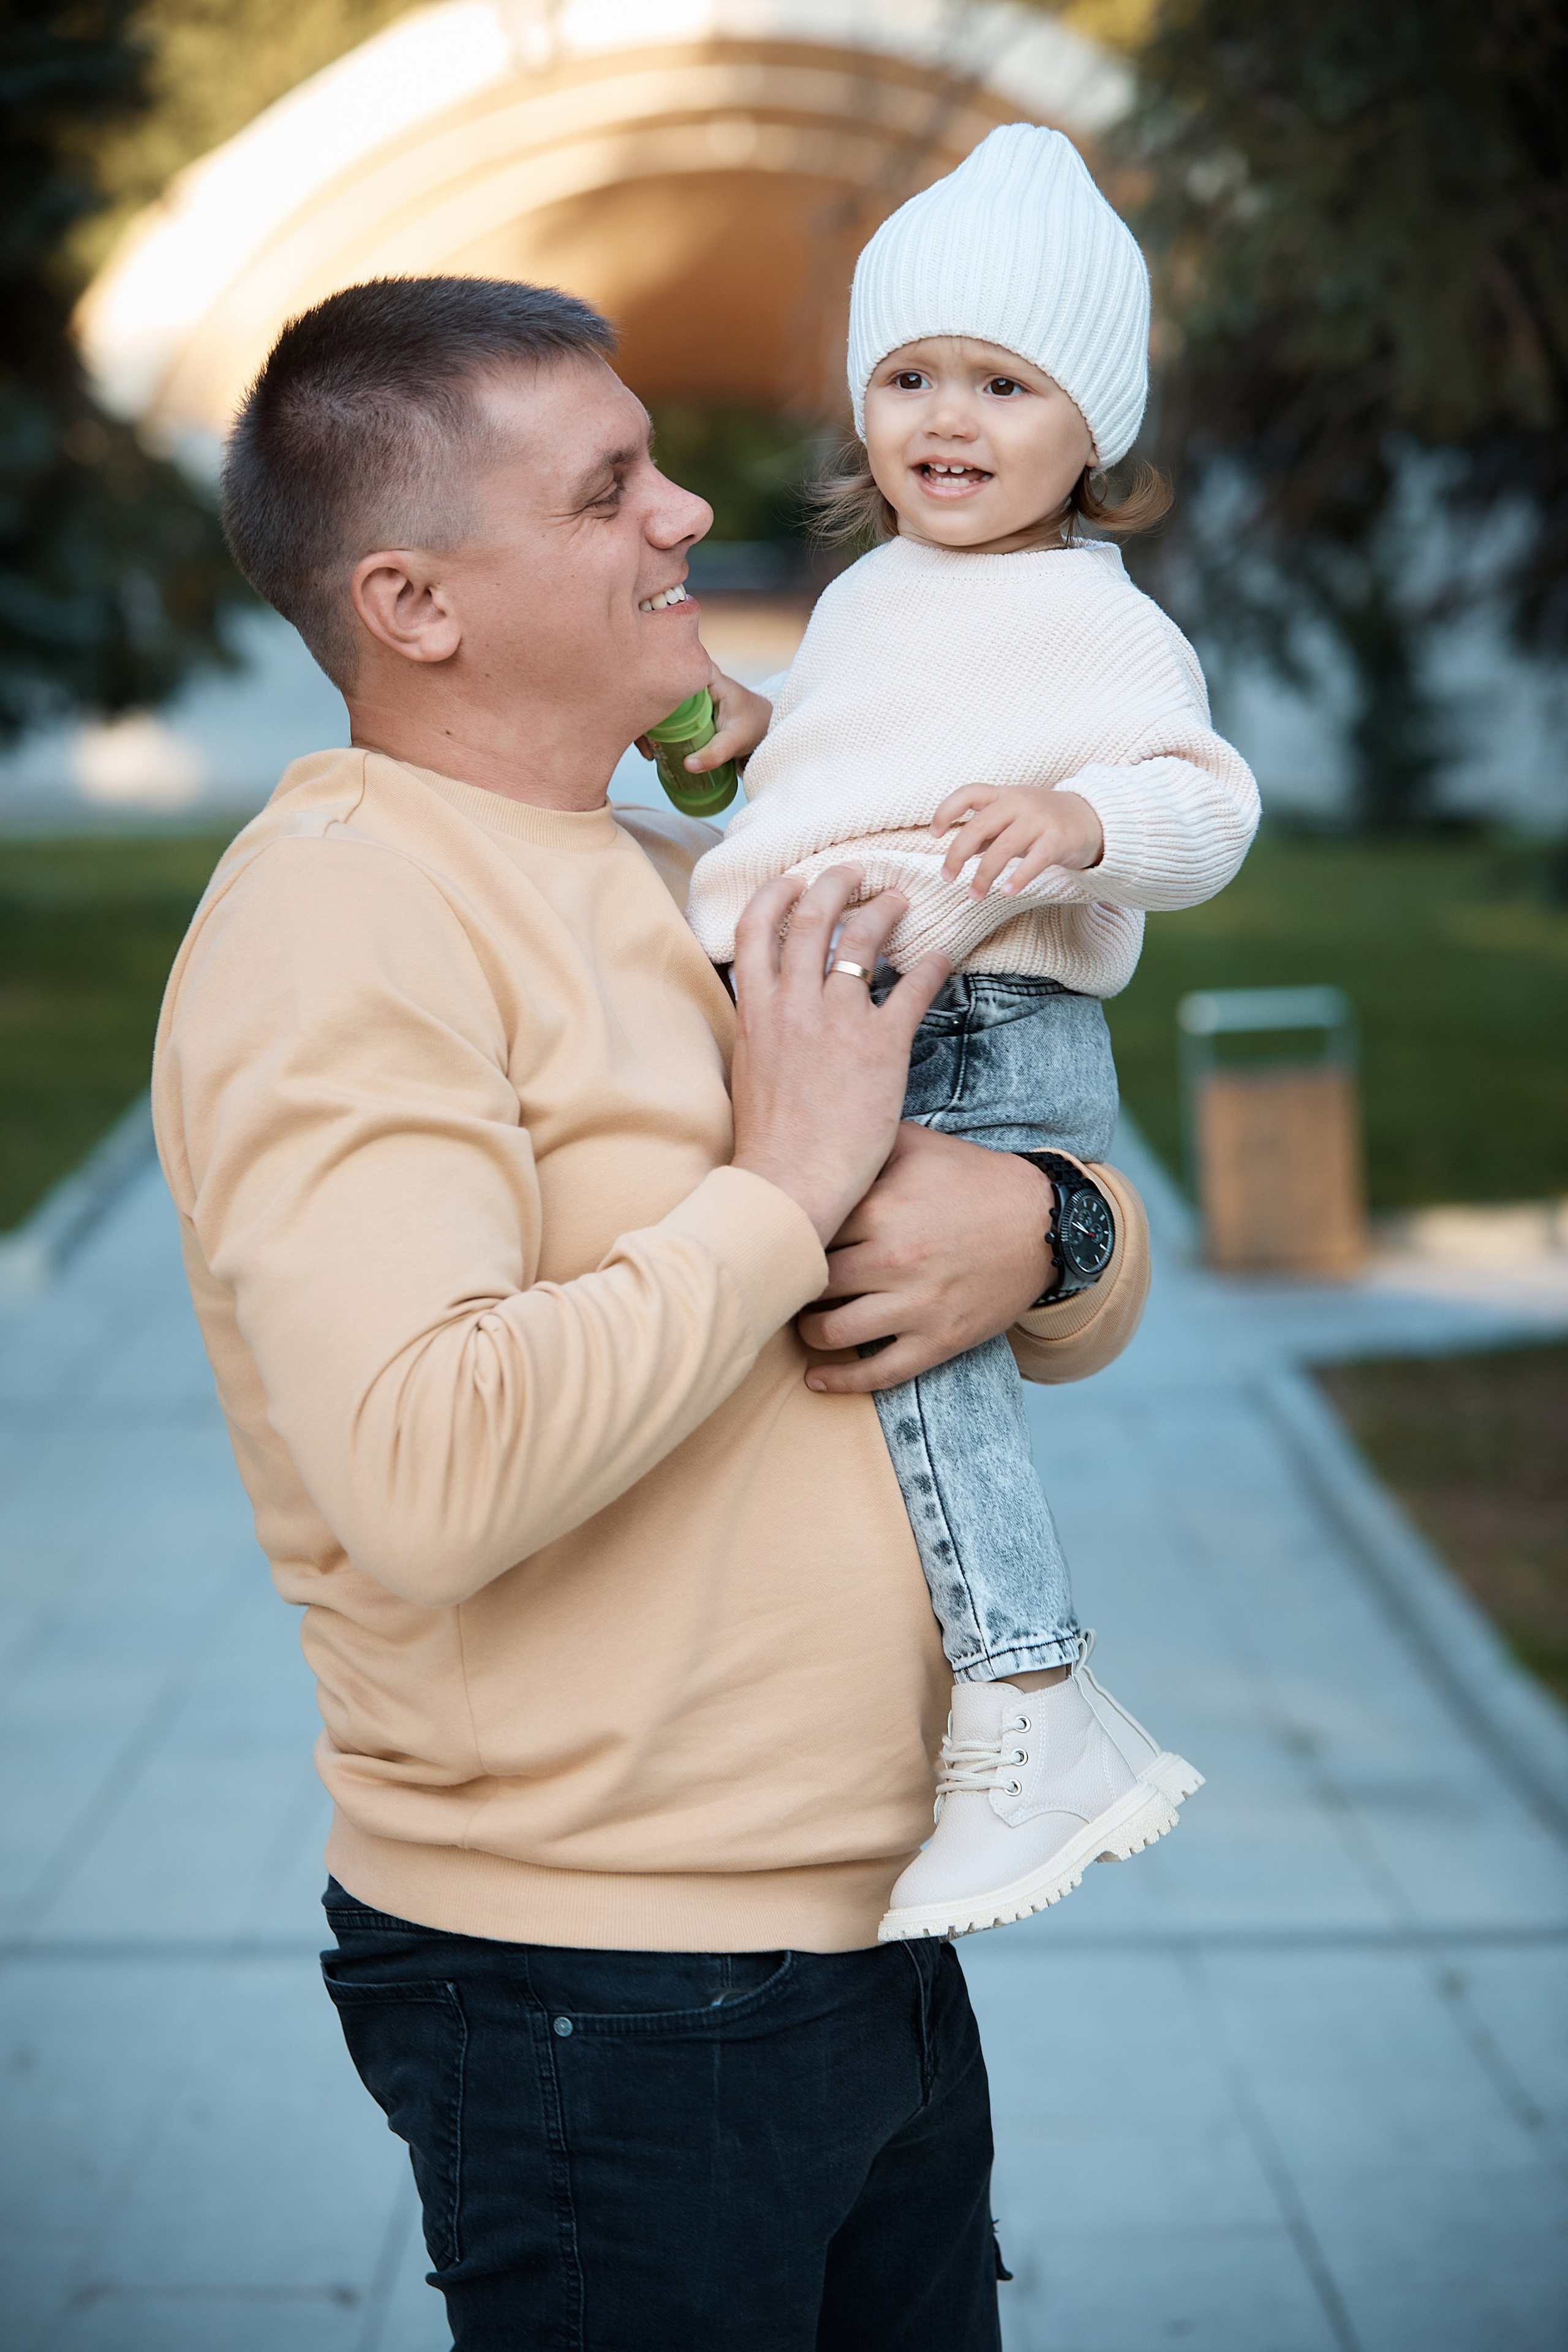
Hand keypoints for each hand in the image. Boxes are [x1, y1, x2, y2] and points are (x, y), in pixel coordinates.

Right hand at [634, 664, 770, 769]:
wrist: (763, 729)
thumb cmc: (754, 725)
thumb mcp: (736, 739)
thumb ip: (715, 752)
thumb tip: (687, 765)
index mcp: (704, 675)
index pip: (671, 666)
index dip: (652, 682)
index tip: (644, 708)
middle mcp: (691, 680)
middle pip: (657, 687)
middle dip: (642, 710)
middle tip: (641, 738)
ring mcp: (684, 695)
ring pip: (655, 703)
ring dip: (645, 723)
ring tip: (647, 751)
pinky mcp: (681, 709)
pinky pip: (660, 715)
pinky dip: (652, 731)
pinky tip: (651, 751)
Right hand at [730, 869, 948, 1243]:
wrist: (789, 1183)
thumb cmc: (769, 1141)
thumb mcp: (749, 1071)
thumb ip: (759, 1032)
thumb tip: (764, 1014)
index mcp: (755, 1011)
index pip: (754, 928)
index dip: (776, 894)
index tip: (794, 881)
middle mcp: (792, 1004)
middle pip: (810, 916)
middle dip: (833, 883)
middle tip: (854, 872)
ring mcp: (837, 1021)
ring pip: (861, 938)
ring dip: (882, 909)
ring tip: (898, 900)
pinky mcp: (881, 1045)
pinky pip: (913, 988)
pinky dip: (931, 965)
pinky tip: (942, 955)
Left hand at [796, 1123, 1057, 1390]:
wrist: (1044, 1225)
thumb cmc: (973, 1180)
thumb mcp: (918, 1144)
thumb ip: (862, 1141)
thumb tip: (807, 1138)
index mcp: (881, 1208)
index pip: (806, 1230)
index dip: (786, 1236)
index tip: (775, 1240)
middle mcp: (894, 1259)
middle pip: (812, 1282)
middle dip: (793, 1284)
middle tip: (783, 1284)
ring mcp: (917, 1305)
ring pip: (833, 1332)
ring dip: (808, 1331)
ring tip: (804, 1322)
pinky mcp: (939, 1340)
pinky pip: (879, 1372)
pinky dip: (840, 1381)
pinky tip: (815, 1379)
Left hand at [932, 783, 1103, 897]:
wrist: (1094, 818)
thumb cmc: (1044, 821)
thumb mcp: (1013, 819)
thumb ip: (988, 832)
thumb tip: (958, 852)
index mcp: (1004, 795)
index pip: (969, 793)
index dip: (947, 810)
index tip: (934, 833)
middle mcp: (1020, 803)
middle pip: (979, 825)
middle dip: (957, 853)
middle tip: (947, 876)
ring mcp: (1040, 820)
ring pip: (1002, 847)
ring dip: (983, 875)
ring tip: (974, 895)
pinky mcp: (1059, 839)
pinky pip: (1035, 861)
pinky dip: (1018, 878)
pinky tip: (1006, 892)